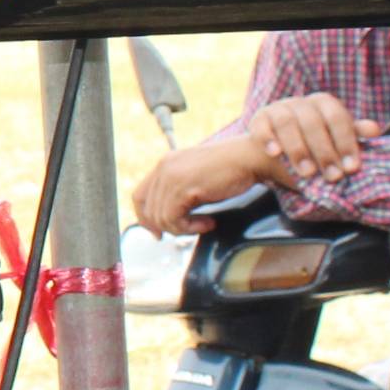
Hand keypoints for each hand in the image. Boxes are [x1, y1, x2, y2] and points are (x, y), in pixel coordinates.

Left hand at [131, 135, 265, 235]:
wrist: (250, 157)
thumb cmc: (231, 169)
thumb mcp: (197, 178)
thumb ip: (179, 191)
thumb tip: (167, 218)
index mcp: (165, 164)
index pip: (139, 196)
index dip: (145, 218)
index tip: (159, 232)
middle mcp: (164, 168)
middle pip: (147, 209)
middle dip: (166, 227)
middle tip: (190, 230)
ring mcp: (171, 177)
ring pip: (160, 218)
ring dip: (183, 228)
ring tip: (205, 223)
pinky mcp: (183, 188)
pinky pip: (173, 219)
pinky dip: (190, 228)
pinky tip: (209, 222)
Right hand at [247, 94, 381, 184]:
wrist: (266, 158)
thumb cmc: (306, 154)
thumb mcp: (331, 148)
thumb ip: (350, 139)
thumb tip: (374, 129)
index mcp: (323, 104)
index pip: (337, 117)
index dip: (346, 142)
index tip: (352, 167)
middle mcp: (300, 102)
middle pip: (313, 121)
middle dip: (325, 151)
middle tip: (333, 176)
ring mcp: (277, 109)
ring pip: (287, 122)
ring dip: (298, 149)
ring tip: (307, 172)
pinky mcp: (258, 119)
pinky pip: (262, 126)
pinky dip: (268, 138)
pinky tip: (275, 153)